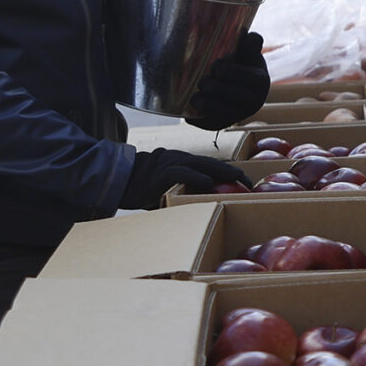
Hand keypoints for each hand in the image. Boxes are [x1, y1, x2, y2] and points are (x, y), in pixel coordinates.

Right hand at [121, 147, 242, 208]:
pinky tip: (209, 183)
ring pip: (200, 164)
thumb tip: (197, 207)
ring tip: (237, 179)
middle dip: (231, 170)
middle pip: (210, 162)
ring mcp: (168, 163)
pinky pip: (181, 172)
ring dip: (220, 172)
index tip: (243, 179)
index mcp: (179, 160)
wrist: (116, 181)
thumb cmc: (140, 188)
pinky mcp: (160, 172)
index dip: (227, 169)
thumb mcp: (164, 187)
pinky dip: (196, 176)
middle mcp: (177, 158)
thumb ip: (180, 191)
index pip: (209, 163)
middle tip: (249, 180)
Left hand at [184, 31, 269, 128]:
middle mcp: (254, 101)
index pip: (230, 72)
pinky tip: (189, 113)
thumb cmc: (244, 65)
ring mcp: (241, 115)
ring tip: (195, 96)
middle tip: (203, 81)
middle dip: (208, 83)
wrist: (246, 86)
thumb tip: (247, 34)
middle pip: (221, 90)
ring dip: (200, 101)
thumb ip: (251, 42)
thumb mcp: (249, 52)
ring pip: (215, 110)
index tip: (216, 66)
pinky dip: (198, 120)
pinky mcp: (228, 124)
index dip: (219, 68)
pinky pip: (212, 124)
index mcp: (260, 81)